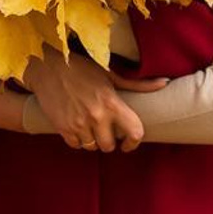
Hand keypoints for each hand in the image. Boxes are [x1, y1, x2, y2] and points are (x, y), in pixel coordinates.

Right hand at [24, 52, 164, 152]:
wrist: (47, 66)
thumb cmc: (81, 68)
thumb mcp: (110, 74)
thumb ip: (137, 85)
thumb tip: (165, 83)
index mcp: (111, 103)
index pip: (134, 132)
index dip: (134, 142)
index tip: (128, 143)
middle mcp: (96, 116)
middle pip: (109, 146)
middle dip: (109, 140)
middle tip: (105, 130)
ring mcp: (78, 124)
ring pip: (92, 147)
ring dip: (93, 140)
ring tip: (90, 126)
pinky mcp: (62, 127)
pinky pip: (76, 145)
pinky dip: (78, 140)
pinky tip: (77, 127)